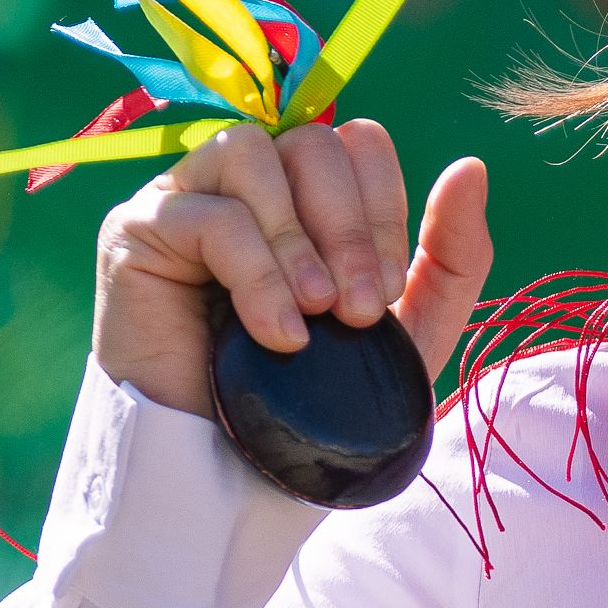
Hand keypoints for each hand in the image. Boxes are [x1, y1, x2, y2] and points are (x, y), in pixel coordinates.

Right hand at [92, 119, 493, 418]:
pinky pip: (209, 214)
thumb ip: (454, 249)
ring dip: (299, 240)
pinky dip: (257, 273)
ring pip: (254, 153)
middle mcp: (246, 182)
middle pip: (312, 140)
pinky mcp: (136, 230)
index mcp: (308, 192)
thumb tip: (471, 166)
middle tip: (355, 308)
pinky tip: (276, 334)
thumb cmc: (322, 392)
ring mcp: (187, 197)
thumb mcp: (412, 323)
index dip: (384, 207)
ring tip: (314, 312)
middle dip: (350, 227)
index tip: (385, 291)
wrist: (238, 466)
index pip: (358, 141)